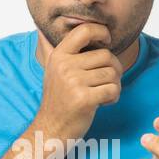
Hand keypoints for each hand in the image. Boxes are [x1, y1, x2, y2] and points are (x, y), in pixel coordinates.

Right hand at [34, 22, 122, 140]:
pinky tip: (104, 102)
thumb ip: (61, 51)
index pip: (84, 30)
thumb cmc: (59, 100)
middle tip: (106, 81)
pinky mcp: (84, 98)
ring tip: (103, 93)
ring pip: (112, 73)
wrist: (51, 128)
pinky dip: (114, 97)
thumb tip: (44, 30)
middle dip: (114, 68)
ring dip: (115, 84)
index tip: (107, 42)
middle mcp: (64, 66)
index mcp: (59, 55)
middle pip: (106, 55)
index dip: (101, 32)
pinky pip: (113, 89)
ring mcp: (73, 82)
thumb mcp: (53, 70)